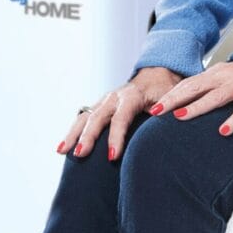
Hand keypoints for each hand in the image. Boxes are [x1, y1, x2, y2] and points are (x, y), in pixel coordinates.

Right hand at [56, 66, 183, 160]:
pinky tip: (63, 148)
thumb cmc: (165, 92)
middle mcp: (115, 96)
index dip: (117, 136)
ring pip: (85, 116)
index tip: (112, 156)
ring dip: (73, 133)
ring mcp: (105, 101)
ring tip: (61, 151)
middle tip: (80, 155)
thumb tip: (167, 131)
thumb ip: (167, 112)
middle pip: (98, 116)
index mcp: (133, 96)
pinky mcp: (100, 106)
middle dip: (88, 136)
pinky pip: (83, 118)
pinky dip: (72, 131)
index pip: (122, 117)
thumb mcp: (170, 100)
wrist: (157, 76)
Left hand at [149, 49, 232, 135]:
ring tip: (179, 117)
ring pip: (215, 96)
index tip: (154, 106)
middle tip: (155, 111)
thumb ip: (216, 86)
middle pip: (196, 87)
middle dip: (174, 99)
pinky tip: (224, 132)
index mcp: (219, 72)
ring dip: (197, 107)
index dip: (172, 94)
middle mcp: (227, 76)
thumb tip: (196, 101)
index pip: (190, 83)